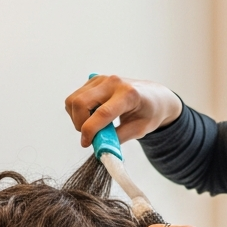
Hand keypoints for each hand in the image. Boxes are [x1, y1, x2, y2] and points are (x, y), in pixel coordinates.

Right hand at [64, 75, 182, 147]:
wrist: (153, 96)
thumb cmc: (149, 113)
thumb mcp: (139, 130)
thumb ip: (118, 138)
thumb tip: (98, 147)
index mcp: (128, 94)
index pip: (103, 113)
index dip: (90, 131)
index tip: (86, 143)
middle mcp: (113, 82)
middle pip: (80, 103)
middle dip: (79, 124)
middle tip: (89, 136)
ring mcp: (101, 79)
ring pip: (73, 100)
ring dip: (77, 118)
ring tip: (92, 125)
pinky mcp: (93, 80)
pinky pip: (75, 98)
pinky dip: (78, 111)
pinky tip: (92, 116)